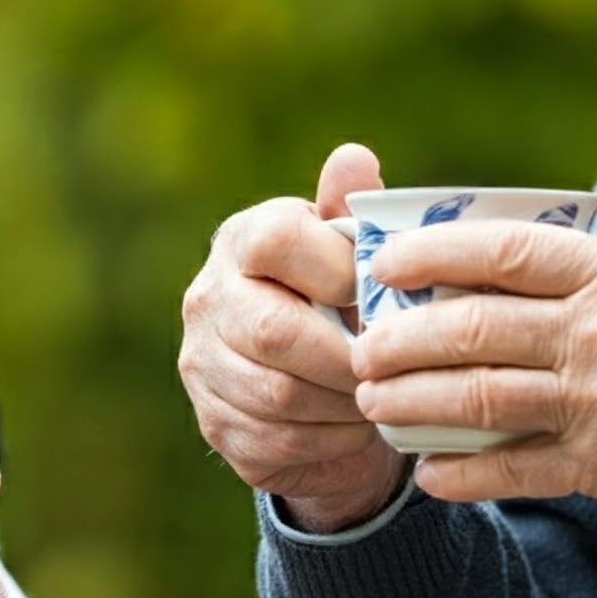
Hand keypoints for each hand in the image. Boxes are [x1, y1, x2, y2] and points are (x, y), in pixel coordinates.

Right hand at [179, 142, 409, 533]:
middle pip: (275, 331)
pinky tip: (359, 427)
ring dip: (345, 402)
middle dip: (347, 355)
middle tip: (393, 364)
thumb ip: (352, 211)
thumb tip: (353, 158)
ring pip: (279, 394)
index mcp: (243, 240)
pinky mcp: (215, 425)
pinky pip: (279, 440)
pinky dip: (332, 440)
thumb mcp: (350, 250)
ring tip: (384, 396)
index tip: (378, 294)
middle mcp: (208, 298)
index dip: (338, 271)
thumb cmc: (338, 297)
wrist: (309, 383)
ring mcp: (203, 365)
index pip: (278, 241)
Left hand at [351, 222, 596, 536]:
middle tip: (360, 345)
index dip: (434, 252)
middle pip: (474, 327)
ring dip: (414, 402)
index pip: (507, 249)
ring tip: (373, 403)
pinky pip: (515, 469)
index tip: (387, 260)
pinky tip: (428, 476)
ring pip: (480, 397)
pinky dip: (464, 474)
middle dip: (403, 336)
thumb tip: (507, 272)